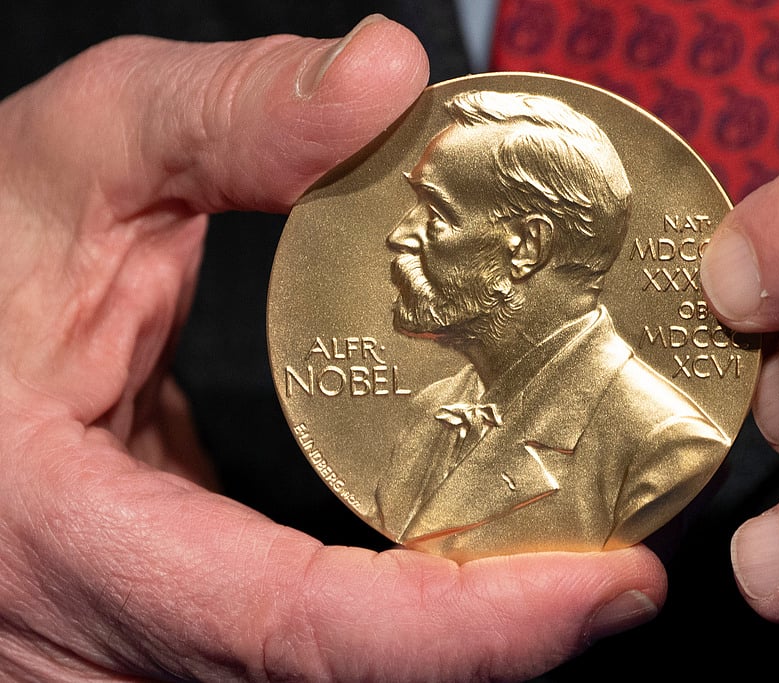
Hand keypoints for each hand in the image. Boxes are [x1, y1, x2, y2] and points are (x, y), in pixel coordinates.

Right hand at [0, 17, 664, 680]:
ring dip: (459, 632)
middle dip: (498, 639)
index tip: (614, 588)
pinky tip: (468, 551)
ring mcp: (123, 645)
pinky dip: (400, 615)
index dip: (469, 628)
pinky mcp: (158, 623)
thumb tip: (383, 77)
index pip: (296, 627)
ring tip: (570, 552)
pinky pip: (298, 648)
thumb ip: (217, 118)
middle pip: (338, 678)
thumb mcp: (64, 164)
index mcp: (63, 535)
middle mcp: (91, 633)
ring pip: (325, 678)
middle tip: (622, 563)